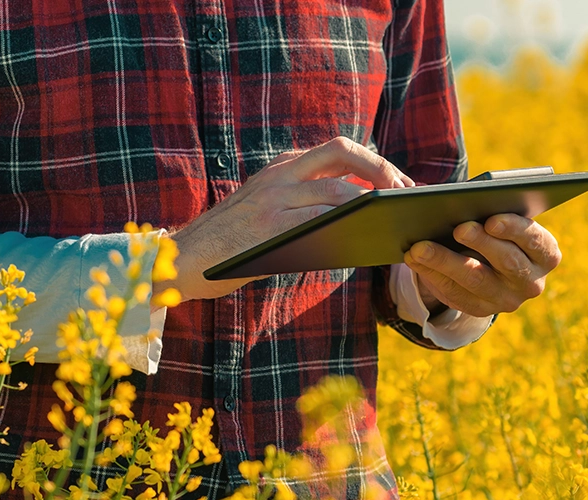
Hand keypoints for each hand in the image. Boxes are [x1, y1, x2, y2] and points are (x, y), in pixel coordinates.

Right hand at [157, 137, 413, 304]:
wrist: (181, 260)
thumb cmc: (228, 245)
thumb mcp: (264, 212)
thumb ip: (301, 206)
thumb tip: (357, 218)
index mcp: (280, 167)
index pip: (338, 150)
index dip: (375, 162)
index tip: (399, 183)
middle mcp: (278, 173)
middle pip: (343, 151)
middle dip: (382, 169)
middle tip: (406, 193)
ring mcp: (273, 197)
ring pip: (338, 189)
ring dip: (374, 204)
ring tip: (395, 222)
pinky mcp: (269, 226)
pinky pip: (320, 221)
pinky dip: (348, 228)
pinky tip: (367, 242)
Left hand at [404, 214, 561, 317]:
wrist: (493, 266)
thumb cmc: (499, 232)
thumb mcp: (504, 222)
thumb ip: (494, 213)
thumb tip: (461, 202)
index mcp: (546, 254)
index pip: (536, 241)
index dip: (515, 229)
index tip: (492, 219)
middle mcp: (532, 281)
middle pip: (506, 262)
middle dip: (480, 243)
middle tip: (458, 228)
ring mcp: (507, 299)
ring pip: (474, 280)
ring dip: (444, 261)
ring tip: (420, 247)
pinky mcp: (480, 309)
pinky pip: (454, 293)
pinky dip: (431, 274)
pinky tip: (413, 259)